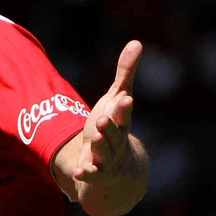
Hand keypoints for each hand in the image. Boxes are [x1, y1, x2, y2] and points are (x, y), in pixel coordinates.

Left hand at [73, 40, 140, 183]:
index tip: (125, 99)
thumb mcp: (117, 98)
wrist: (117, 163)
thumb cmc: (116, 123)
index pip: (124, 114)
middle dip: (110, 127)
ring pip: (105, 153)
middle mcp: (117, 140)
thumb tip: (136, 42)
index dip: (123, 108)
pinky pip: (92, 173)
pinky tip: (79, 172)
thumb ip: (125, 73)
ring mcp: (107, 158)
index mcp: (122, 121)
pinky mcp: (96, 171)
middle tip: (104, 120)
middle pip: (115, 133)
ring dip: (101, 146)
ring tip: (96, 138)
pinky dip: (86, 173)